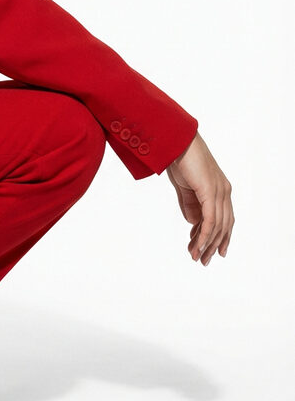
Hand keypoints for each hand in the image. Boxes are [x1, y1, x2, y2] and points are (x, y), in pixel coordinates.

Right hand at [165, 132, 233, 265]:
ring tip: (196, 256)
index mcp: (220, 188)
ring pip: (218, 225)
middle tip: (202, 260)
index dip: (220, 236)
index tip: (211, 251)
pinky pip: (210, 219)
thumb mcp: (185, 186)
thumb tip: (194, 223)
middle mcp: (224, 191)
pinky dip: (205, 234)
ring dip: (206, 243)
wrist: (175, 140)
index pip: (225, 218)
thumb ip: (190, 204)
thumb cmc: (179, 158)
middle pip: (224, 225)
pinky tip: (198, 244)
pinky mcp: (211, 191)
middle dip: (213, 244)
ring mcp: (219, 191)